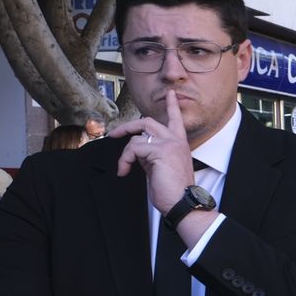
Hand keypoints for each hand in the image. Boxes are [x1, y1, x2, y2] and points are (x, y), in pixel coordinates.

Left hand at [110, 89, 193, 213]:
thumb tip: (139, 151)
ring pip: (137, 137)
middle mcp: (176, 140)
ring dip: (125, 154)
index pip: (175, 119)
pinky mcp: (160, 151)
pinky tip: (124, 171)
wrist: (182, 202)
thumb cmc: (173, 190)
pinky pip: (133, 149)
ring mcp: (169, 144)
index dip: (171, 105)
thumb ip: (153, 155)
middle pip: (147, 122)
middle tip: (114, 134)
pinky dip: (124, 161)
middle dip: (127, 126)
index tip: (170, 94)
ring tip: (124, 168)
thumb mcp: (162, 167)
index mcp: (179, 143)